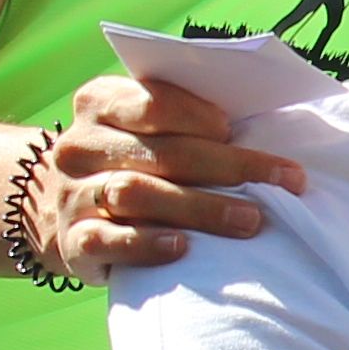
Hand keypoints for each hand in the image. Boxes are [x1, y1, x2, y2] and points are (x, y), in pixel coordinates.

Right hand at [31, 74, 305, 277]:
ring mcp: (72, 194)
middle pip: (161, 153)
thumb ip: (184, 116)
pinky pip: (105, 240)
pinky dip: (146, 244)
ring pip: (136, 195)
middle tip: (285, 181)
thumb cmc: (131, 159)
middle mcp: (80, 145)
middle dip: (230, 167)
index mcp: (99, 102)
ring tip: (250, 220)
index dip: (198, 116)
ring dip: (201, 208)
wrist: (63, 207)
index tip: (236, 129)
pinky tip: (183, 247)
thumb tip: (261, 117)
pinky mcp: (72, 240)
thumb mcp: (145, 127)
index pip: (152, 103)